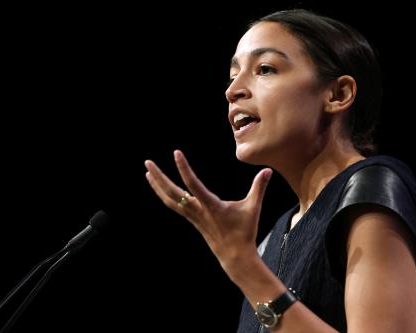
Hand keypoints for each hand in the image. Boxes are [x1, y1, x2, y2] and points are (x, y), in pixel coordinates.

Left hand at [144, 150, 271, 268]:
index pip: (192, 184)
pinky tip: (161, 188)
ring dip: (158, 186)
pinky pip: (174, 205)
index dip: (183, 168)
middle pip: (172, 192)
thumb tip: (268, 170)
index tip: (176, 153)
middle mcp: (197, 210)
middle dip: (159, 177)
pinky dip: (165, 195)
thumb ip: (259, 187)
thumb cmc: (244, 231)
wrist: (235, 256)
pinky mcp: (193, 220)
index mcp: (210, 205)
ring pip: (170, 200)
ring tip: (148, 173)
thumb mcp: (253, 208)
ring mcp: (193, 216)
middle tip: (147, 163)